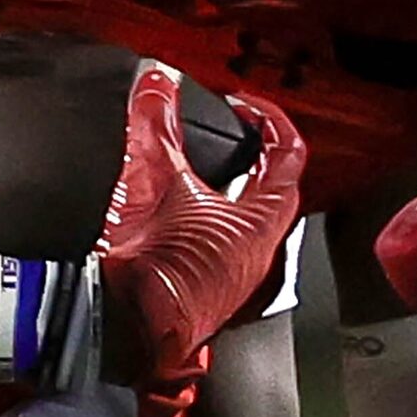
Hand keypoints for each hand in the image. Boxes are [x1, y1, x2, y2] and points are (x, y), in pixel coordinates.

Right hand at [98, 63, 306, 383]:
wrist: (128, 334)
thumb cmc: (157, 272)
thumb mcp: (156, 183)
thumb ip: (155, 126)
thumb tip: (155, 82)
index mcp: (263, 220)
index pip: (288, 154)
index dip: (268, 120)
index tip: (242, 105)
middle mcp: (260, 248)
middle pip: (274, 186)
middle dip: (253, 153)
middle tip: (229, 131)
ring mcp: (237, 272)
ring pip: (250, 217)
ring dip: (230, 186)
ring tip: (201, 165)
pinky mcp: (210, 286)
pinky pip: (222, 240)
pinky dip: (206, 215)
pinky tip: (176, 210)